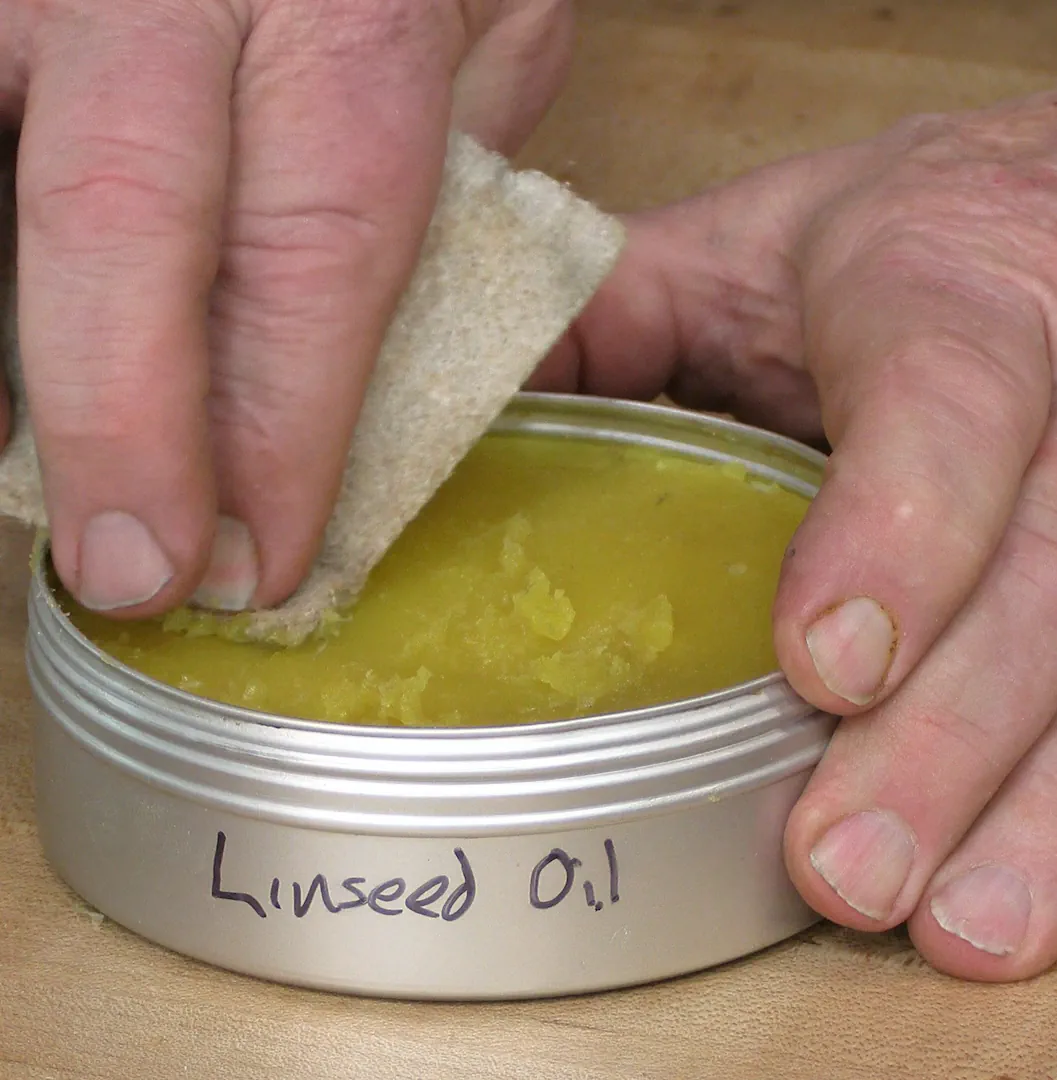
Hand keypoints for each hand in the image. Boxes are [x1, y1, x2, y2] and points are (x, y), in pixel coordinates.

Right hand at [0, 0, 570, 613]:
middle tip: (134, 578)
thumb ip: (434, 193)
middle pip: (114, 223)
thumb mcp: (484, 36)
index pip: (308, 255)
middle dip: (122, 424)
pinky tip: (3, 401)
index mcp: (342, 9)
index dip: (277, 429)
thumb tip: (362, 377)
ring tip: (38, 502)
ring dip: (11, 372)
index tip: (263, 558)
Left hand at [532, 89, 1056, 981]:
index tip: (823, 665)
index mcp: (944, 295)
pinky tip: (1017, 898)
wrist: (1054, 223)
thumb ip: (603, 318)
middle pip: (1041, 577)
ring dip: (1030, 807)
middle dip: (947, 734)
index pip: (947, 406)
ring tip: (948, 923)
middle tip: (842, 863)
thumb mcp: (737, 246)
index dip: (898, 534)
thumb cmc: (891, 244)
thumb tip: (447, 412)